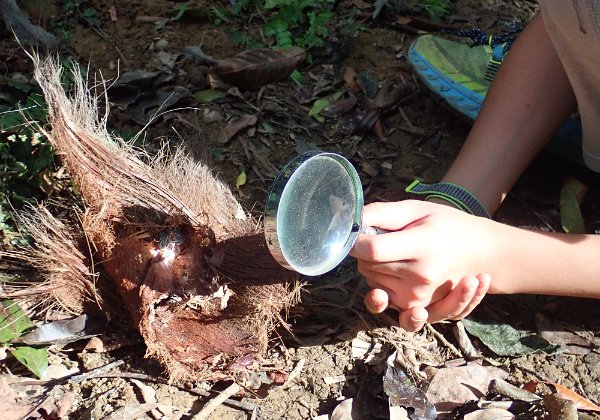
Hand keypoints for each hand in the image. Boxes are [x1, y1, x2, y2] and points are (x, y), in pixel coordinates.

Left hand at [350, 200, 496, 330]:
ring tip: (398, 255)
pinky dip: (379, 287)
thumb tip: (351, 219)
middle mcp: (420, 278)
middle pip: (367, 265)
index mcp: (423, 248)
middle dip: (368, 251)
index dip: (357, 240)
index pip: (371, 249)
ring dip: (375, 269)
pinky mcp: (415, 309)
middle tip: (390, 239)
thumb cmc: (447, 226)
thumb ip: (382, 213)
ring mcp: (417, 297)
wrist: (480, 253)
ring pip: (370, 281)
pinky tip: (387, 279)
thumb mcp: (417, 210)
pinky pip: (381, 299)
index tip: (361, 231)